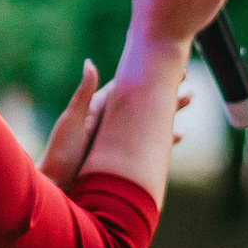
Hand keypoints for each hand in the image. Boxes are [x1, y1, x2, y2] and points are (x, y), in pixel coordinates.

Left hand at [41, 62, 193, 186]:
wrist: (58, 185)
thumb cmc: (60, 152)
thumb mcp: (73, 120)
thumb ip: (84, 93)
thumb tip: (90, 62)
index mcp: (100, 108)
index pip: (129, 86)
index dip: (147, 74)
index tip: (166, 63)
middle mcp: (112, 122)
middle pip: (144, 102)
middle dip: (165, 90)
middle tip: (186, 77)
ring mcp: (119, 140)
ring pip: (151, 122)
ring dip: (170, 111)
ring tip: (188, 100)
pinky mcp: (124, 158)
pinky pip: (150, 146)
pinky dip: (165, 140)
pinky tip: (178, 135)